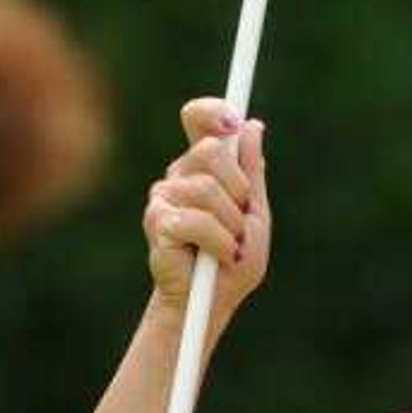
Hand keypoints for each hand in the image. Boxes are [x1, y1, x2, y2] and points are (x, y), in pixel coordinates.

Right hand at [142, 99, 269, 318]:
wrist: (212, 301)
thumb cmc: (232, 260)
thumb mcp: (254, 212)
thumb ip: (252, 172)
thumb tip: (253, 127)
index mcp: (202, 167)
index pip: (196, 118)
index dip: (212, 110)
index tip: (233, 121)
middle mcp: (179, 175)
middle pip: (210, 150)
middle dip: (238, 188)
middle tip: (240, 219)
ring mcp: (163, 196)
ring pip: (208, 189)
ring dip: (231, 224)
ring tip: (228, 246)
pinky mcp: (157, 222)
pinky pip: (198, 220)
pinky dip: (219, 242)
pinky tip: (218, 256)